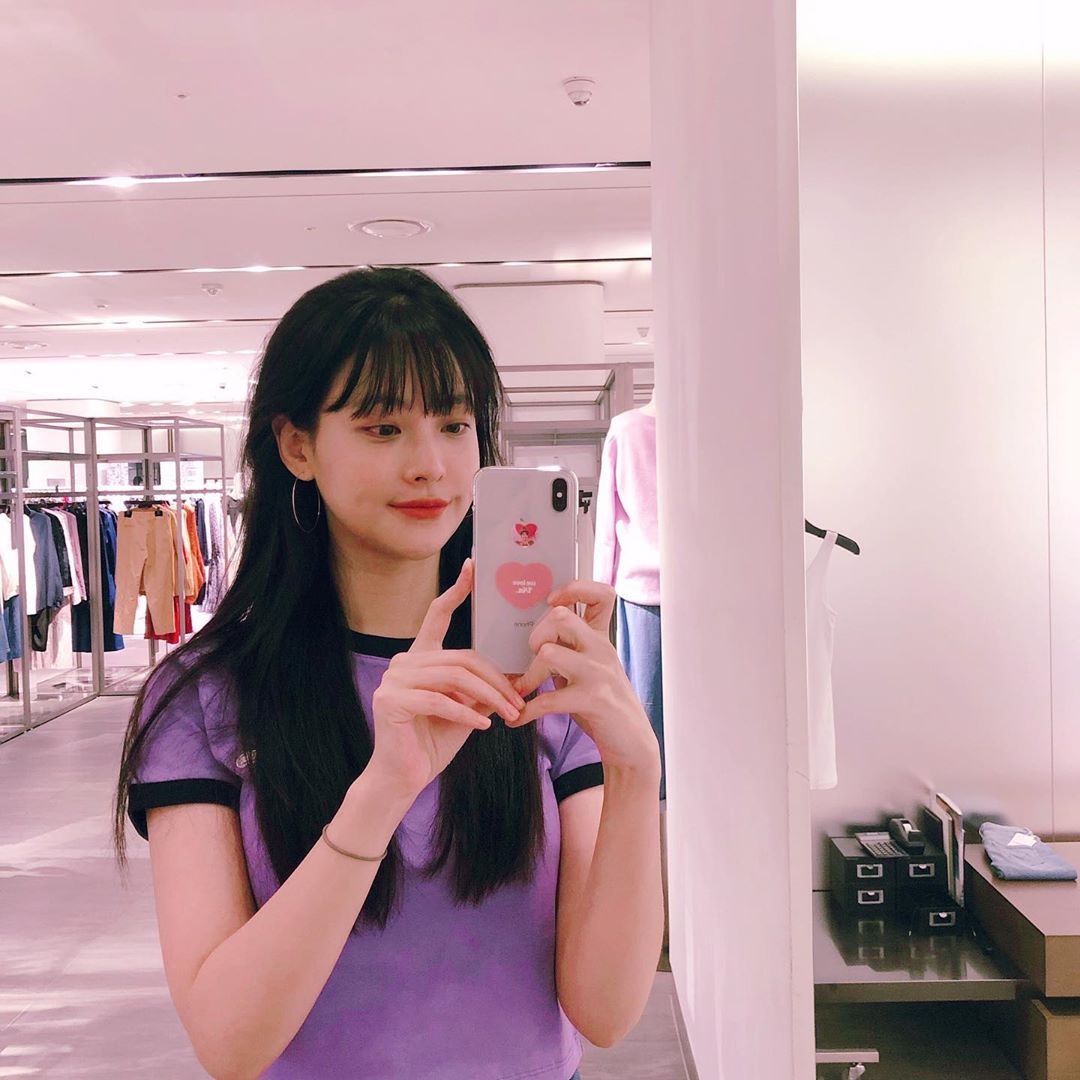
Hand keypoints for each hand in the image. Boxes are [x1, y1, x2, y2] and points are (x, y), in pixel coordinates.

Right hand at [366, 558, 526, 798]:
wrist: (403, 778)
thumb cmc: (434, 742)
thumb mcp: (465, 708)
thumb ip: (480, 686)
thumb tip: (514, 672)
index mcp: (419, 657)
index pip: (437, 616)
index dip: (456, 591)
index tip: (472, 566)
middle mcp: (403, 662)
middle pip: (462, 658)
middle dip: (497, 679)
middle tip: (520, 700)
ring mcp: (393, 679)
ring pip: (455, 677)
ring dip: (489, 697)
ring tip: (509, 714)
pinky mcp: (391, 701)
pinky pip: (441, 701)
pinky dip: (467, 714)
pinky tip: (484, 725)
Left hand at [509, 580, 660, 777]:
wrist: (631, 742)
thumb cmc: (602, 702)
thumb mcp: (590, 668)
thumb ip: (570, 649)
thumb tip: (532, 637)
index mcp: (601, 638)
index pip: (602, 594)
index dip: (575, 588)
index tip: (552, 600)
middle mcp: (602, 650)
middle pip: (561, 617)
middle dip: (536, 635)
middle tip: (532, 657)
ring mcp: (599, 674)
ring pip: (549, 653)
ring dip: (528, 675)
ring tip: (520, 691)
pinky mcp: (594, 700)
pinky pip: (549, 699)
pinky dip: (527, 711)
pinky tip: (518, 720)